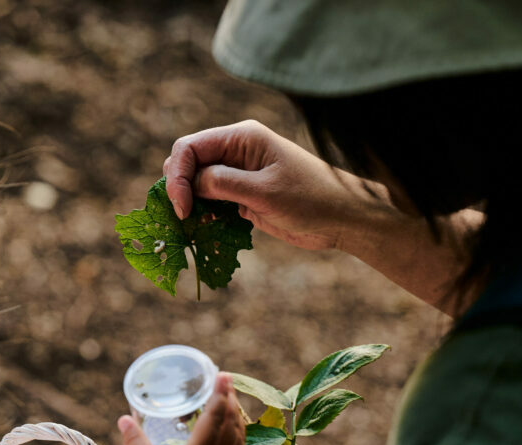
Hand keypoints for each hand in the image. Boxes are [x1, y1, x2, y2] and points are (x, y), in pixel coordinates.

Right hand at [119, 373, 244, 444]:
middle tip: (226, 380)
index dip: (220, 394)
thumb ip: (135, 442)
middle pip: (231, 424)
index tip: (222, 375)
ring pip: (238, 439)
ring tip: (230, 399)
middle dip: (230, 400)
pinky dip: (237, 434)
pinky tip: (231, 430)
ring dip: (236, 416)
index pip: (215, 418)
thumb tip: (124, 417)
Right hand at [163, 119, 392, 251]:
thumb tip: (191, 184)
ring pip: (197, 184)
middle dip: (179, 188)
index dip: (178, 176)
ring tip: (190, 226)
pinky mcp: (242, 196)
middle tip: (183, 218)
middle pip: (188, 163)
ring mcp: (238, 174)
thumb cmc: (311, 199)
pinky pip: (212, 201)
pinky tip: (203, 229)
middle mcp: (236, 151)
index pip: (190, 148)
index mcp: (241, 138)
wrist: (343, 218)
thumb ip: (223, 184)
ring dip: (189, 204)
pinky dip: (203, 214)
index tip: (183, 208)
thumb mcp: (264, 191)